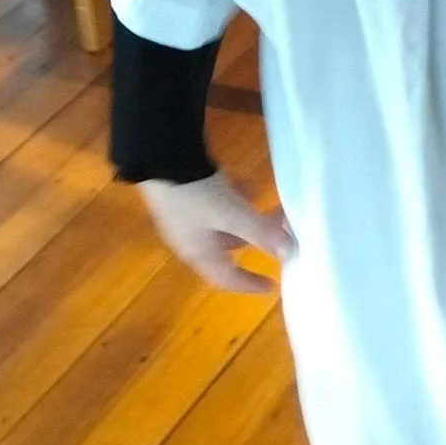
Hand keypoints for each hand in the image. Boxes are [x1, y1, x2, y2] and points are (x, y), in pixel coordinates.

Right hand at [138, 173, 291, 293]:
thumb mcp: (231, 214)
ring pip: (226, 225)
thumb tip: (289, 253)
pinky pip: (217, 205)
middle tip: (284, 231)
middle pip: (229, 249)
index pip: (225, 278)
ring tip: (274, 207)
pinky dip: (236, 200)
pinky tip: (249, 185)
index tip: (271, 286)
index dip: (248, 284)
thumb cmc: (194, 194)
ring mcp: (187, 217)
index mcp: (198, 252)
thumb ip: (260, 232)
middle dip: (258, 240)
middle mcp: (191, 239)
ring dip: (250, 219)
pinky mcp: (186, 195)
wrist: (157, 158)